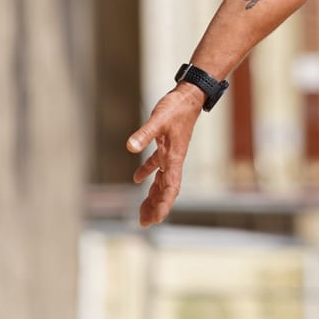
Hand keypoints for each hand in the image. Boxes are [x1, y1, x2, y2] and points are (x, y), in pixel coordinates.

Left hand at [126, 86, 203, 226]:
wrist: (189, 96)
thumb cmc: (176, 107)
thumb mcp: (158, 120)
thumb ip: (144, 134)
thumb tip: (129, 147)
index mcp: (175, 158)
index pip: (171, 187)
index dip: (164, 204)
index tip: (156, 219)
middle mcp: (174, 160)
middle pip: (166, 190)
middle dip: (156, 207)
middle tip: (144, 223)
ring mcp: (171, 154)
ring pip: (162, 181)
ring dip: (153, 195)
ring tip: (142, 211)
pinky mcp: (166, 146)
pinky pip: (157, 165)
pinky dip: (147, 173)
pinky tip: (137, 179)